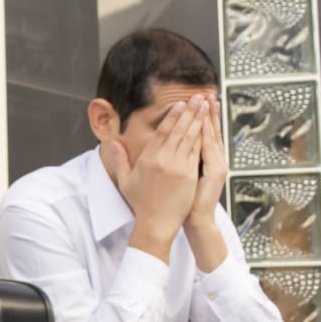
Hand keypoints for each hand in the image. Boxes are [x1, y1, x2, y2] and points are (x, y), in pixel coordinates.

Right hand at [108, 95, 207, 254]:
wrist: (155, 223)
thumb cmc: (141, 204)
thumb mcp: (125, 180)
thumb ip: (120, 160)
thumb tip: (112, 144)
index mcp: (148, 159)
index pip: (162, 132)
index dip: (172, 116)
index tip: (179, 104)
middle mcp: (163, 160)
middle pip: (179, 130)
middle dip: (189, 111)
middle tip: (197, 97)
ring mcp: (178, 167)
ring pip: (190, 138)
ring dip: (199, 120)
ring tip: (205, 106)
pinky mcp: (189, 175)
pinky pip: (197, 152)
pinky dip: (203, 138)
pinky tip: (208, 128)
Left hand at [186, 96, 227, 231]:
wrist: (196, 219)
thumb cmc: (185, 200)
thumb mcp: (184, 177)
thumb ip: (180, 160)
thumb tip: (171, 146)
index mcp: (204, 159)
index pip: (203, 132)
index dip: (202, 116)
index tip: (199, 99)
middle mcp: (213, 159)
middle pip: (209, 130)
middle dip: (207, 112)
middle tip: (206, 92)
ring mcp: (216, 165)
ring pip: (211, 137)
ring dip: (210, 119)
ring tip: (208, 101)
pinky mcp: (214, 172)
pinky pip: (209, 151)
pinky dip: (206, 138)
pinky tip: (203, 125)